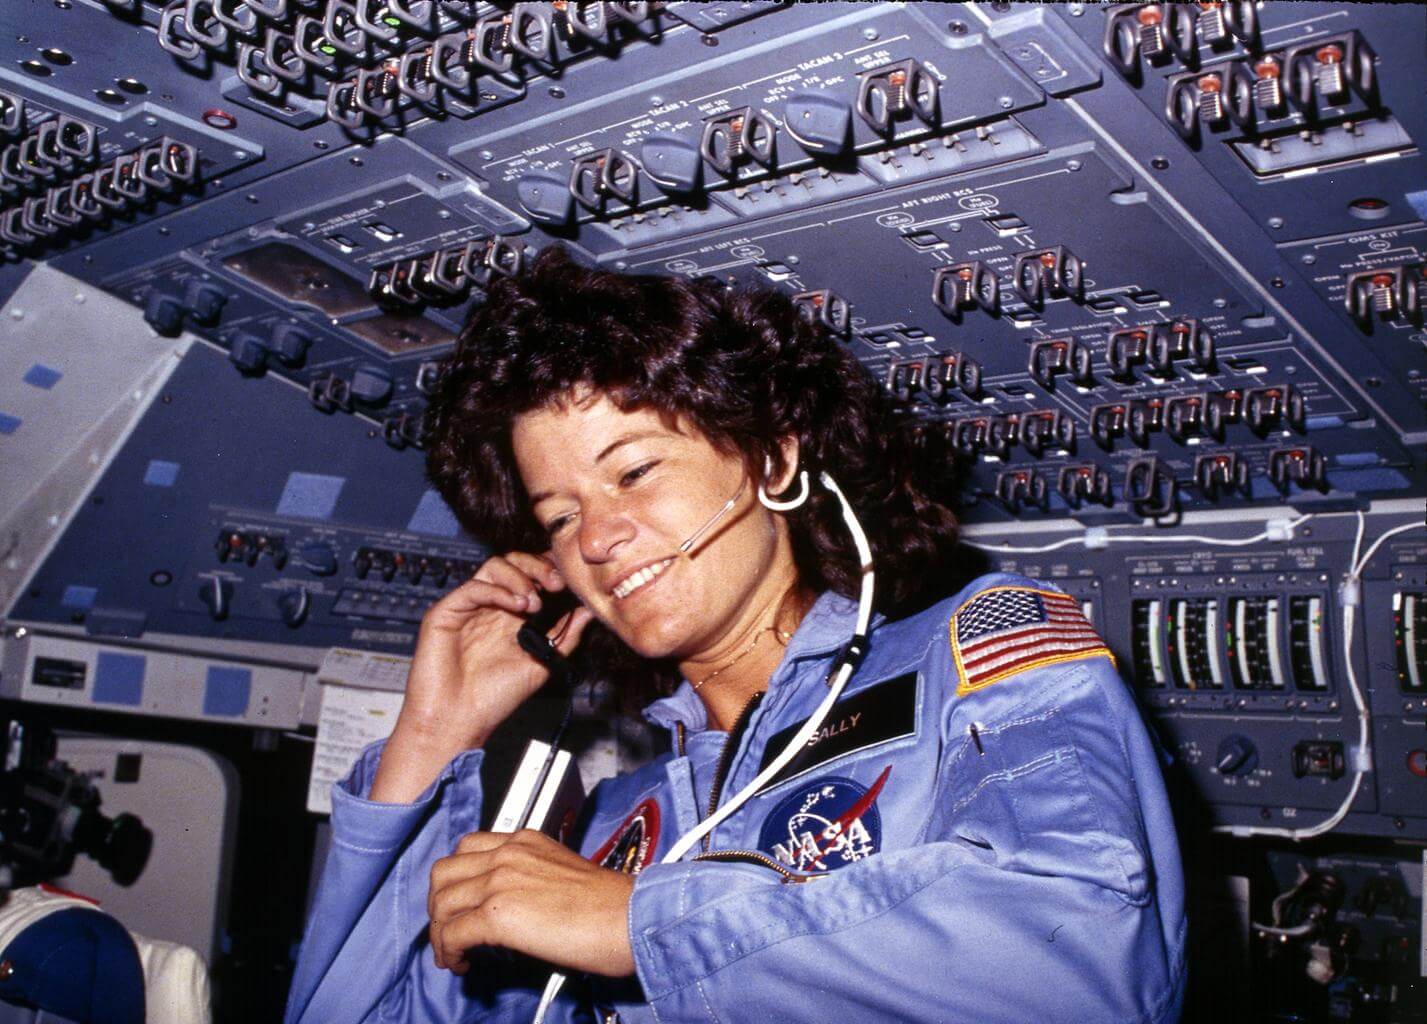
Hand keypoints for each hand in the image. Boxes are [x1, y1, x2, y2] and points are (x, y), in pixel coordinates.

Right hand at [369, 552, 593, 803]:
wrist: (458, 722)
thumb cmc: (494, 698)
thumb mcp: (542, 664)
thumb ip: (565, 636)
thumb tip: (589, 610)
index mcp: (510, 615)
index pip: (531, 576)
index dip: (550, 571)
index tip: (569, 582)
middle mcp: (490, 606)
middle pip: (513, 562)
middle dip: (538, 566)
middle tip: (556, 584)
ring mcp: (467, 607)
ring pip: (493, 567)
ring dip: (520, 577)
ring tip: (534, 602)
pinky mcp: (445, 612)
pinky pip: (473, 586)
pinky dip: (499, 590)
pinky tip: (517, 606)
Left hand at [429, 830, 635, 977]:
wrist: (629, 918)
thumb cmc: (611, 905)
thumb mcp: (564, 873)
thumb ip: (531, 878)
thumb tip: (513, 908)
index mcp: (525, 840)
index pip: (467, 848)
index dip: (456, 879)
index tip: (459, 901)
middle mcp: (508, 854)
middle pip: (444, 872)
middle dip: (439, 904)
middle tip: (449, 928)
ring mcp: (500, 881)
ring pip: (441, 904)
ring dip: (440, 933)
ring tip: (453, 952)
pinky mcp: (497, 915)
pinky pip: (451, 933)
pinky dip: (449, 952)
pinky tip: (462, 963)